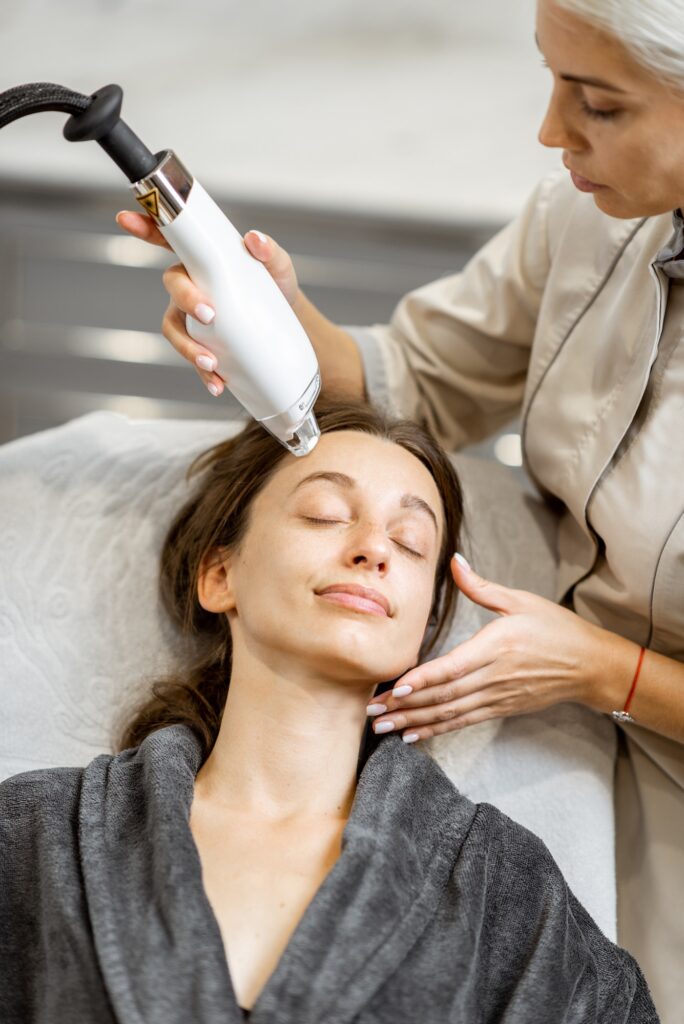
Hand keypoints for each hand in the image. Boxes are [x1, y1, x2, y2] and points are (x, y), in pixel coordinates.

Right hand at [114, 211, 299, 396]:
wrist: (287, 325)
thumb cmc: (275, 287)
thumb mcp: (278, 267)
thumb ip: (270, 252)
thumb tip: (255, 240)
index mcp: (202, 259)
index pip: (170, 239)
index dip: (146, 227)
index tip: (125, 219)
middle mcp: (190, 285)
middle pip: (173, 288)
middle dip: (185, 300)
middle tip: (209, 314)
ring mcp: (191, 317)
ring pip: (175, 329)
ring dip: (188, 347)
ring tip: (212, 363)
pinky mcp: (201, 343)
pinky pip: (193, 358)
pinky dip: (203, 373)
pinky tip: (217, 384)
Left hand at [366, 553, 627, 741]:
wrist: (591, 665)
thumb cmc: (556, 628)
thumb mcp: (521, 600)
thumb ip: (481, 586)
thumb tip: (454, 561)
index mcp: (496, 647)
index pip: (454, 667)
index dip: (424, 680)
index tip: (396, 688)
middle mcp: (494, 676)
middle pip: (444, 695)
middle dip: (406, 706)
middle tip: (374, 713)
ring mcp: (497, 696)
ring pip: (450, 713)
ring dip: (415, 722)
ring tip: (385, 728)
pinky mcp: (501, 708)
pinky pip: (463, 721)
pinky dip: (437, 729)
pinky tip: (414, 735)